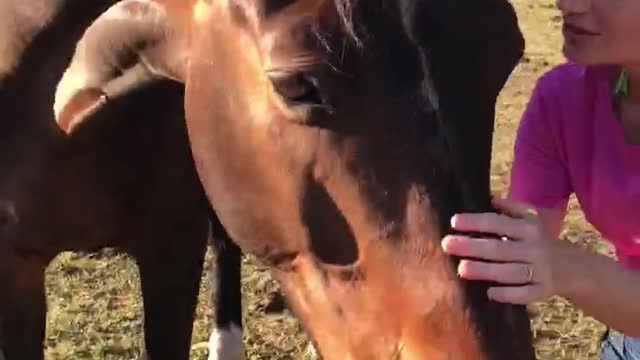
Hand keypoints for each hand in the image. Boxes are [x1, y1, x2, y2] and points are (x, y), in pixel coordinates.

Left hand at [441, 196, 570, 303]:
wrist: (575, 268)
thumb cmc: (541, 241)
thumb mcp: (532, 220)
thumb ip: (512, 208)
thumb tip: (491, 197)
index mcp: (529, 229)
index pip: (499, 223)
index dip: (476, 221)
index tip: (453, 222)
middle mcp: (534, 249)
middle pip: (500, 248)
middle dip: (473, 246)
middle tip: (447, 244)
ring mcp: (540, 271)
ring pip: (510, 272)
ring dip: (486, 270)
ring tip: (461, 269)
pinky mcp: (543, 290)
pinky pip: (525, 294)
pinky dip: (508, 294)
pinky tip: (489, 293)